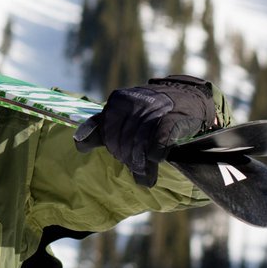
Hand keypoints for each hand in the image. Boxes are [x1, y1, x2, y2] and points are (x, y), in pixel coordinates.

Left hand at [74, 75, 215, 186]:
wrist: (187, 98)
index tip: (118, 152)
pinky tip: (156, 157)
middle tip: (136, 164)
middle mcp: (133, 103)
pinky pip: (157, 143)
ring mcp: (153, 109)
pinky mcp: (173, 119)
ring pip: (138, 145)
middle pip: (120, 142)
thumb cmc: (150, 112)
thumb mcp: (123, 114)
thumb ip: (100, 128)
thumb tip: (79, 144)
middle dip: (127, 157)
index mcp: (117, 102)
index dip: (110, 147)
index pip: (102, 133)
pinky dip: (155, 154)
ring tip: (145, 169)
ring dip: (141, 161)